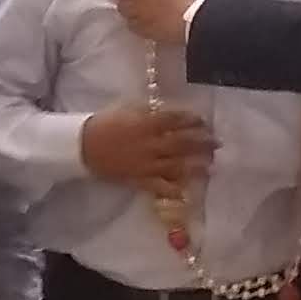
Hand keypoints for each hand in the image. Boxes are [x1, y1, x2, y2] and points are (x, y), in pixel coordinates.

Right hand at [79, 100, 216, 190]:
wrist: (83, 146)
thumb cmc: (105, 123)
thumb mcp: (127, 108)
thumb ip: (149, 110)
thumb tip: (168, 110)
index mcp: (146, 123)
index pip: (175, 120)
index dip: (192, 120)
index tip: (203, 120)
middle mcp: (150, 144)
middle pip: (182, 143)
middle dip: (202, 142)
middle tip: (217, 143)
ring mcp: (146, 163)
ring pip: (177, 165)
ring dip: (196, 165)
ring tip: (211, 165)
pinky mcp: (140, 179)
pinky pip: (160, 186)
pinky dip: (174, 189)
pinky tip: (187, 191)